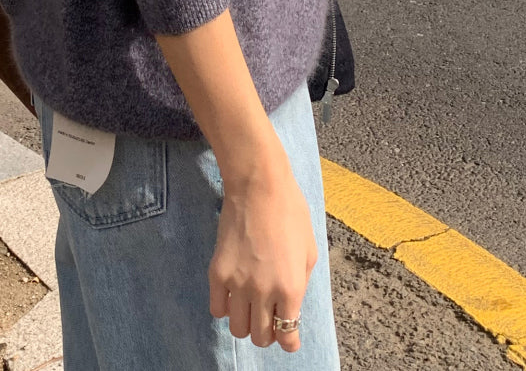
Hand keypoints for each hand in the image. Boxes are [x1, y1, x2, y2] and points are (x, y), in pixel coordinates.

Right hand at [208, 144, 316, 352]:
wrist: (258, 185)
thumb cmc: (290, 212)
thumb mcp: (309, 251)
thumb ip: (300, 284)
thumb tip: (290, 307)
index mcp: (291, 287)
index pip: (288, 337)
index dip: (289, 340)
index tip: (287, 334)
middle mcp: (264, 292)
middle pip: (261, 338)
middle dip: (267, 332)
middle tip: (268, 316)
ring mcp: (237, 284)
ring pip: (237, 329)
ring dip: (245, 323)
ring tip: (249, 305)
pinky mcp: (217, 272)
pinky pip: (216, 309)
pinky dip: (225, 307)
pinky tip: (232, 293)